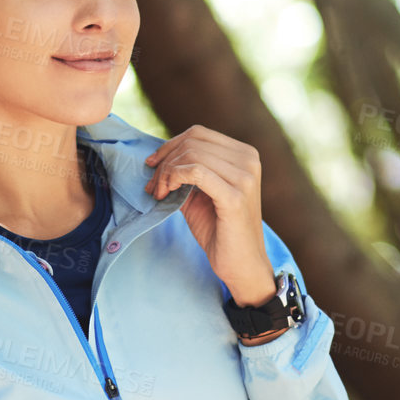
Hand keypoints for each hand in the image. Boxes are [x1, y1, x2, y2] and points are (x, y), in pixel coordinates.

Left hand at [144, 126, 275, 305]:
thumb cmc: (220, 231)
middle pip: (193, 142)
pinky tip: (166, 194)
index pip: (198, 134)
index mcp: (244, 154)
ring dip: (166, 172)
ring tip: (159, 193)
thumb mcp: (199, 194)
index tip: (152, 166)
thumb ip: (185, 173)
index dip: (170, 146)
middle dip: (165, 161)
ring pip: (192, 155)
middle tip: (153, 186)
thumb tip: (157, 159)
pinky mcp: (235, 196)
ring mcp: (245, 177)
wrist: (241, 264)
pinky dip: (174, 178)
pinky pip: (196, 172)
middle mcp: (248, 160)